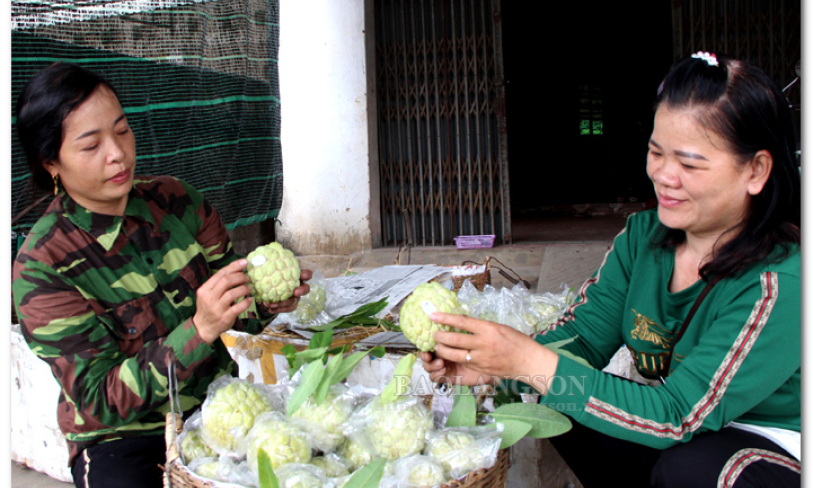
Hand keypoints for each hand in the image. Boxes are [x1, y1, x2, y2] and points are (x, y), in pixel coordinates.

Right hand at [193, 259, 253, 343]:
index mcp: (204, 289)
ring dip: (244, 289)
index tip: (245, 262)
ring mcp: (217, 309)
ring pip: (232, 293)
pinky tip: (249, 299)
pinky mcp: (225, 318)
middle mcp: (209, 298)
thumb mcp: (208, 294)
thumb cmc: (208, 308)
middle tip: (247, 278)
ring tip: (249, 289)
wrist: (203, 328)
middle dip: (240, 277)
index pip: (220, 273)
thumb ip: (218, 284)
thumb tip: (237, 270)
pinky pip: (238, 307)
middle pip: (226, 281)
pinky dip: (246, 302)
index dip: (234, 266)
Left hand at [259, 269, 312, 313]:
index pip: (307, 274)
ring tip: (270, 303)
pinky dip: (278, 310)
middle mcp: (298, 286)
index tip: (301, 275)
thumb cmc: (269, 275)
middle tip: (295, 292)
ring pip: (294, 301)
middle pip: (306, 289)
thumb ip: (266, 264)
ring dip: (283, 303)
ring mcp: (295, 297)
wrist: (265, 287)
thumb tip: (255, 260)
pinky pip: (288, 309)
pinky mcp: (290, 305)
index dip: (306, 274)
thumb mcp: (268, 268)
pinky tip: (269, 309)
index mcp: (295, 275)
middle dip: (302, 291)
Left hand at [426, 312, 559, 392]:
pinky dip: (454, 360)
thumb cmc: (516, 341)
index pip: (462, 321)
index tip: (433, 315)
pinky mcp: (481, 369)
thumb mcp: (498, 327)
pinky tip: (450, 357)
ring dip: (443, 350)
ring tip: (438, 346)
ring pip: (455, 354)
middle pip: (454, 339)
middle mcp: (483, 343)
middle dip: (440, 336)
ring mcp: (481, 358)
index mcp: (488, 328)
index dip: (445, 317)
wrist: (528, 361)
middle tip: (434, 334)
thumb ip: (480, 327)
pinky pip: (463, 364)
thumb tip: (462, 323)